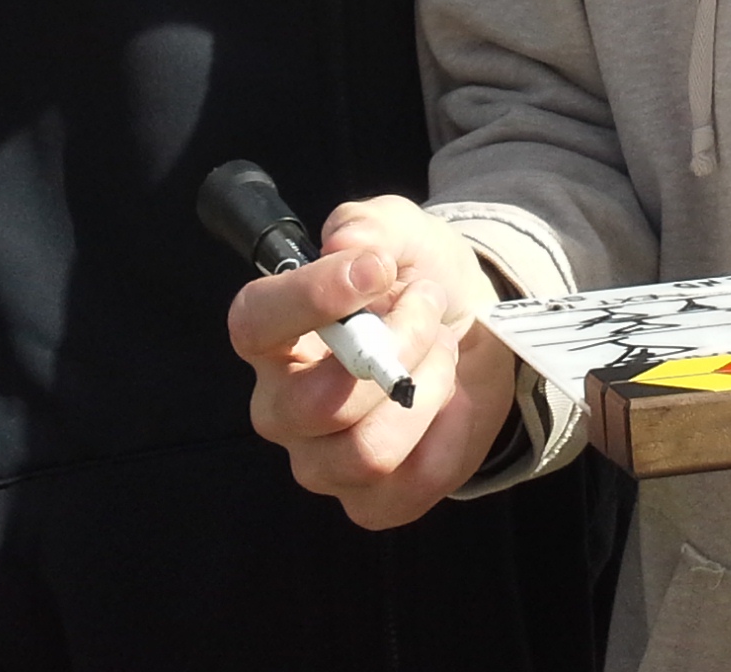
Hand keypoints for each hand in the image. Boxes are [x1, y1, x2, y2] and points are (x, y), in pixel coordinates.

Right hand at [228, 194, 516, 528]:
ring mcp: (322, 462)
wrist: (474, 331)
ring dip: (425, 388)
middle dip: (395, 346)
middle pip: (319, 403)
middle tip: (428, 302)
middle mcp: (282, 406)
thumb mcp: (399, 232)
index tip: (375, 270)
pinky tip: (450, 400)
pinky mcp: (372, 501)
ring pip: (367, 451)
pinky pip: (408, 486)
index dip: (311, 299)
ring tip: (441, 349)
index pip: (256, 325)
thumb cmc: (417, 280)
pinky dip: (446, 435)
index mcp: (272, 335)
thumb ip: (369, 228)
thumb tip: (347, 248)